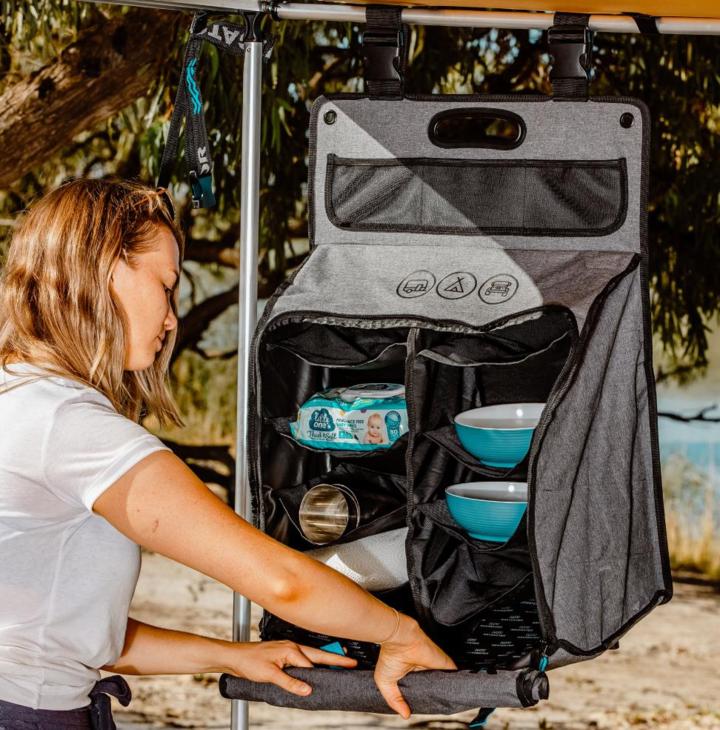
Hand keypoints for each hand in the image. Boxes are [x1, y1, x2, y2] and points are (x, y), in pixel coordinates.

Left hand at [223, 640, 356, 695]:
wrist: (234, 656)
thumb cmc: (249, 662)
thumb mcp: (270, 675)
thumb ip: (290, 682)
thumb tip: (307, 689)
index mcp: (291, 649)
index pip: (313, 663)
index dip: (328, 669)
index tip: (346, 670)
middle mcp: (292, 646)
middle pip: (318, 654)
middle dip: (335, 658)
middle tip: (351, 662)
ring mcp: (288, 648)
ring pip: (311, 654)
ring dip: (325, 659)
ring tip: (340, 663)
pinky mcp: (284, 652)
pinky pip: (303, 656)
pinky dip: (313, 661)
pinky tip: (315, 666)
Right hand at [374, 614, 456, 718]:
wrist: (398, 638)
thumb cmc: (390, 655)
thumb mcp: (385, 682)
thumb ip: (394, 700)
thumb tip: (404, 714)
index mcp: (410, 675)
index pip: (420, 690)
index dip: (422, 698)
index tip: (420, 707)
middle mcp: (423, 671)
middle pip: (433, 687)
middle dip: (434, 697)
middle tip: (434, 708)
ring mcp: (434, 667)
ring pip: (444, 683)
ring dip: (446, 691)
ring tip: (446, 704)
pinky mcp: (443, 663)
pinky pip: (454, 675)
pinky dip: (456, 684)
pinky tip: (456, 694)